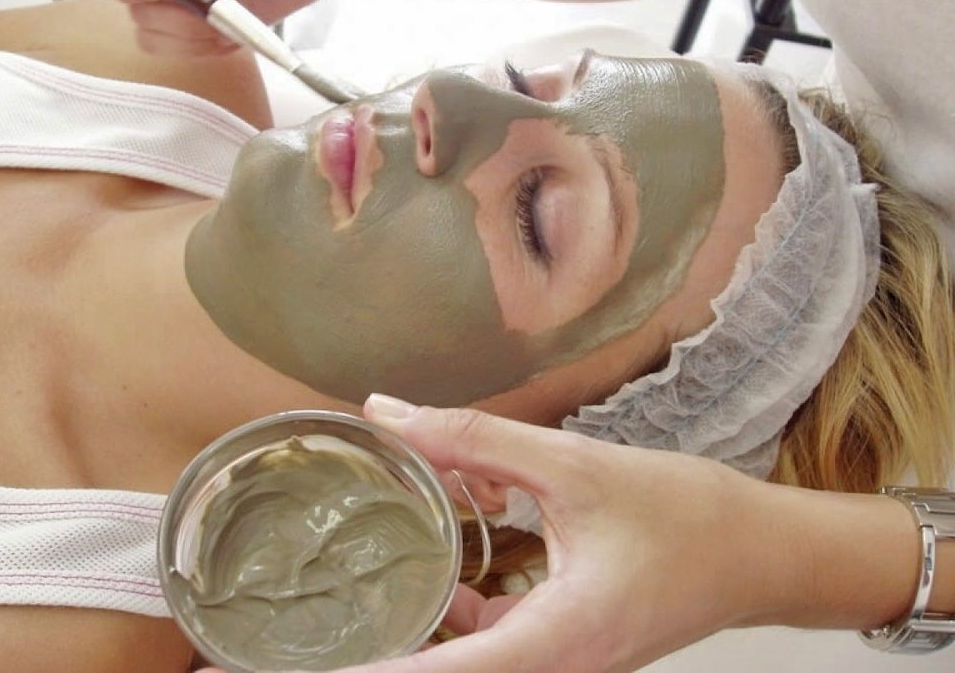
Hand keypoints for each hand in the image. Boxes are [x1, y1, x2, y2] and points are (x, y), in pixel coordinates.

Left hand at [193, 396, 920, 672]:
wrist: (757, 551)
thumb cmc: (685, 516)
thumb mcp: (573, 469)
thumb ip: (477, 441)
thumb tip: (390, 415)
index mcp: (557, 641)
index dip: (374, 670)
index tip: (305, 663)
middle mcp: (554, 666)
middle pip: (449, 670)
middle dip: (386, 646)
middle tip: (317, 621)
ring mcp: (560, 660)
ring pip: (469, 652)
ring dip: (424, 611)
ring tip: (373, 568)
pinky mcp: (566, 642)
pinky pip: (496, 633)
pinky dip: (465, 598)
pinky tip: (452, 543)